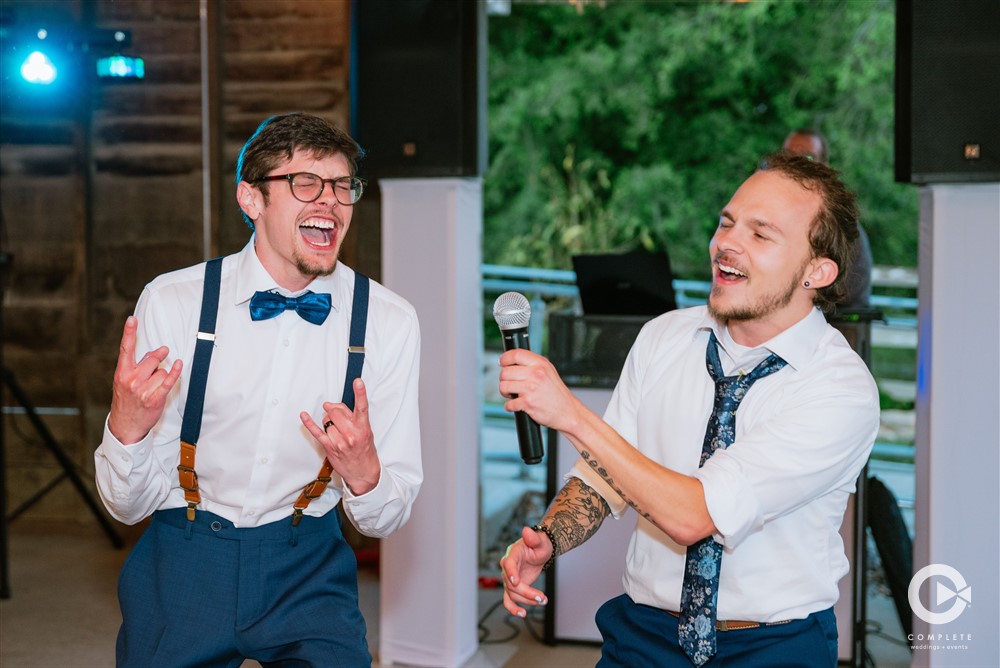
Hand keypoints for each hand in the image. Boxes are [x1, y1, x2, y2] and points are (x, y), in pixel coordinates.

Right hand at [107, 316, 182, 444]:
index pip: (126, 349)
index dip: (129, 333)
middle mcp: (131, 380)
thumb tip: (155, 353)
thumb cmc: (126, 401)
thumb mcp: (124, 382)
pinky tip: (178, 364)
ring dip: (162, 376)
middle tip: (161, 354)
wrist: (125, 425)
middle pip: (152, 359)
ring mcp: (142, 390)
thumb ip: (136, 366)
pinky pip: (168, 381)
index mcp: (121, 373)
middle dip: (158, 358)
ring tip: (153, 387)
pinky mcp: (154, 398)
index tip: (131, 319)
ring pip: (162, 371)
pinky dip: (175, 372)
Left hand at [300, 378, 380, 495]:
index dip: (360, 393)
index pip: (362, 407)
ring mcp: (340, 441)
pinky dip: (309, 423)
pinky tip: (304, 415)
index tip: (358, 382)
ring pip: (327, 421)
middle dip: (334, 410)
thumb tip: (335, 406)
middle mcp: (352, 433)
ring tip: (337, 431)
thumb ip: (353, 418)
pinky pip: (317, 432)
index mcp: (363, 428)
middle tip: (337, 414)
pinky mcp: (330, 447)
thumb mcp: (366, 432)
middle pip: (336, 411)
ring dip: (329, 422)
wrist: (363, 473)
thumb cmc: (365, 451)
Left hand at [498, 349, 580, 432]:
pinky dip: (510, 406)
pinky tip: (517, 405)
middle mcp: (536, 374)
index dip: (505, 358)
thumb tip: (512, 362)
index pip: (516, 354)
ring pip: (504, 386)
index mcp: (541, 364)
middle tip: (510, 384)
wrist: (567, 412)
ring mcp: (531, 388)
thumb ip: (533, 364)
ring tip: (513, 395)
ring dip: (505, 392)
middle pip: (506, 372)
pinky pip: (509, 403)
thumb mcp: (549, 371)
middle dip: (504, 379)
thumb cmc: (557, 394)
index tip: (502, 362)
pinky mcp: (528, 403)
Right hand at [499, 526, 550, 617]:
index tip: (516, 581)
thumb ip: (533, 538)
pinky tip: (522, 614)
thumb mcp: (540, 541)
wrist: (540, 551)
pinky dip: (513, 608)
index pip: (508, 563)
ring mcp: (509, 578)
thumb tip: (527, 530)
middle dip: (526, 592)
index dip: (511, 572)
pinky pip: (509, 600)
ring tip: (542, 601)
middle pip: (512, 583)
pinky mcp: (513, 587)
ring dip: (526, 601)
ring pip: (512, 594)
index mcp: (512, 554)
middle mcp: (508, 567)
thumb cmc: (539, 545)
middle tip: (542, 598)